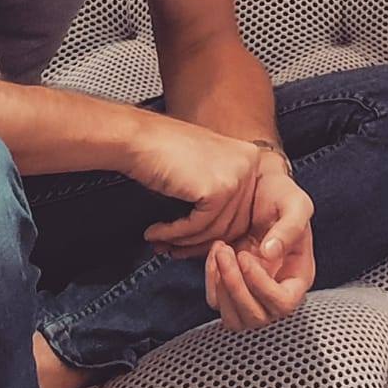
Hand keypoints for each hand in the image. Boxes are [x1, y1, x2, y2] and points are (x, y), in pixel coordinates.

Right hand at [126, 110, 279, 254]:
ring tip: (161, 241)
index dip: (214, 232)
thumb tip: (220, 235)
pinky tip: (156, 232)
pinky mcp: (219, 189)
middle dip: (199, 242)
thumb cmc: (162, 152)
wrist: (138, 138)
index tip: (190, 242)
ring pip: (216, 229)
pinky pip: (200, 225)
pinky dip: (175, 233)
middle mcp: (249, 164)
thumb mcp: (203, 170)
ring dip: (185, 241)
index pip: (244, 209)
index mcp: (249, 157)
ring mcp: (237, 175)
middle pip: (234, 223)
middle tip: (174, 248)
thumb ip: (219, 195)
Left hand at [206, 205, 315, 332]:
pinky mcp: (231, 286)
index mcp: (298, 276)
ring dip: (222, 288)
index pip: (284, 303)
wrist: (258, 186)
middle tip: (227, 252)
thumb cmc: (280, 194)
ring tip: (221, 251)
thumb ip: (290, 227)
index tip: (247, 257)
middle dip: (236, 288)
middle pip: (257, 317)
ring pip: (234, 318)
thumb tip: (270, 254)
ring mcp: (252, 292)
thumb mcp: (295, 203)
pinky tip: (214, 252)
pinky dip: (211, 281)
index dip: (263, 287)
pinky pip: (217, 302)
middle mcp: (276, 290)